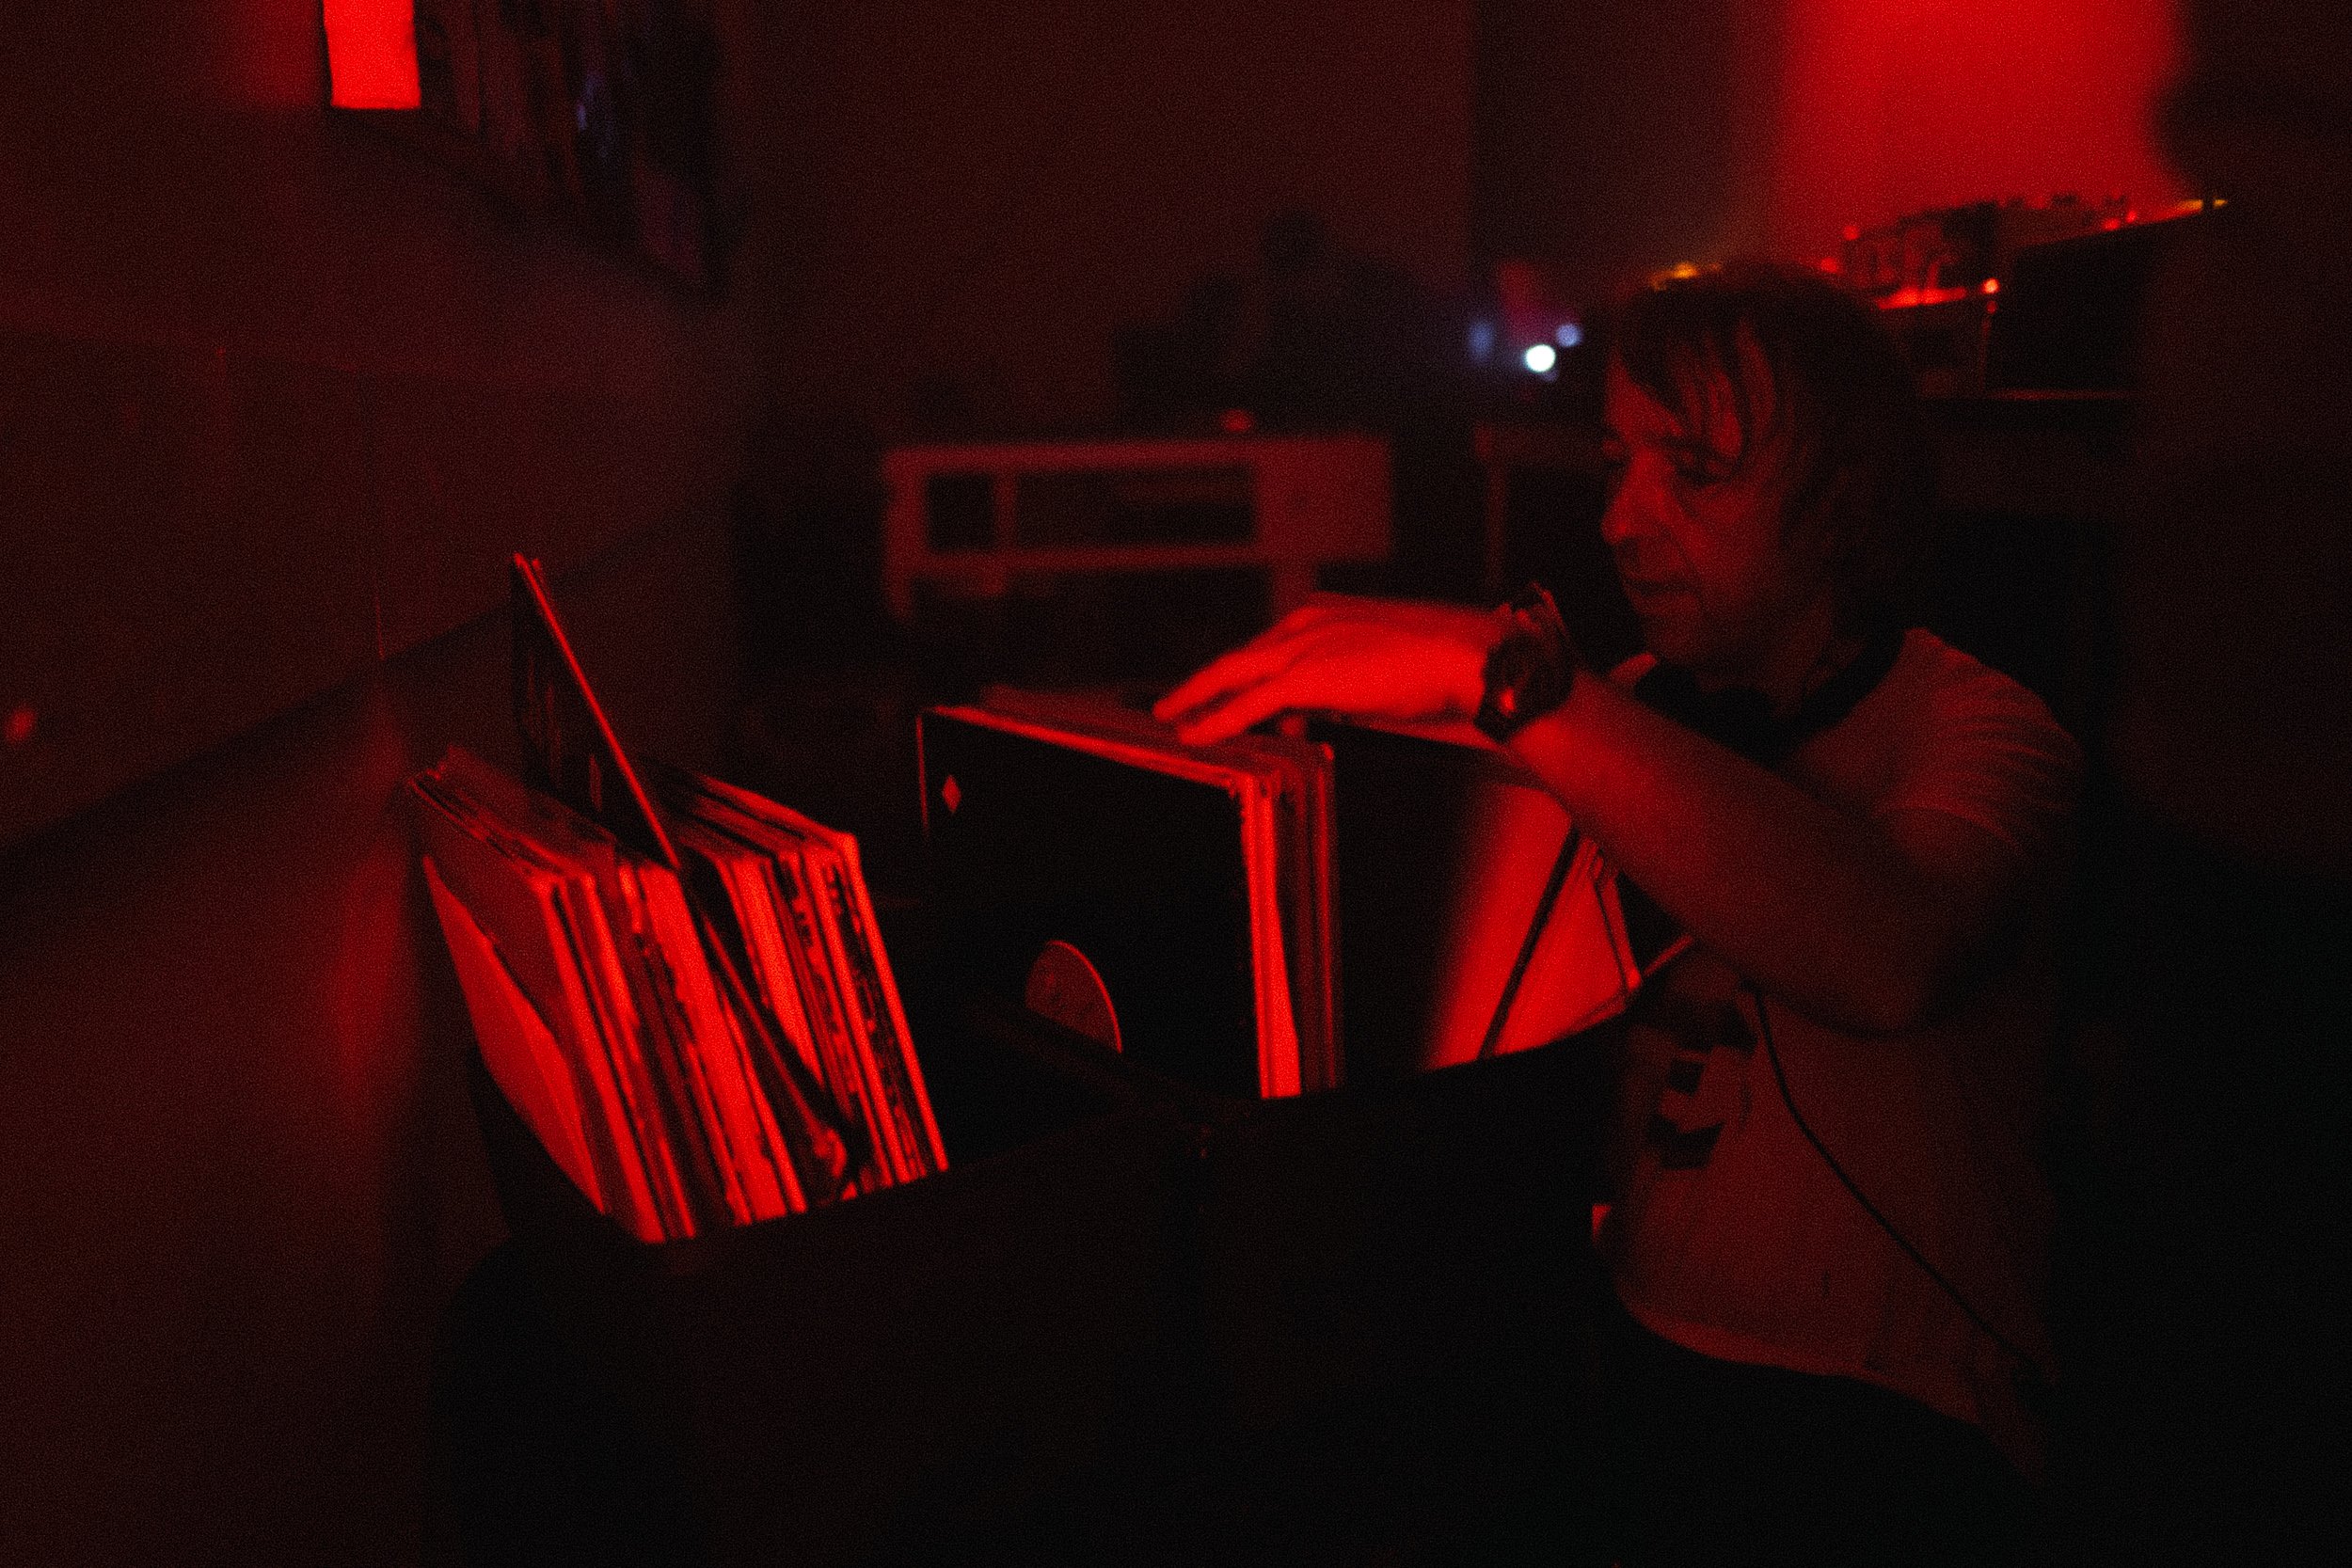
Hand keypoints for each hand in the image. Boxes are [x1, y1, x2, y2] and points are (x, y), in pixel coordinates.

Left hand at [1152, 595, 1498, 745]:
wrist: (1461, 657)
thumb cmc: (1436, 664)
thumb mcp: (1377, 668)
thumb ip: (1339, 686)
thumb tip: (1316, 712)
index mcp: (1323, 614)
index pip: (1270, 649)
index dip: (1247, 678)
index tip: (1230, 697)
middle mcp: (1304, 622)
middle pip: (1240, 657)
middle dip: (1205, 682)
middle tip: (1176, 702)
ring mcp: (1301, 647)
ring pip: (1231, 675)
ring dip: (1197, 699)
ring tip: (1172, 719)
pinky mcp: (1304, 677)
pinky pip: (1246, 703)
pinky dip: (1217, 721)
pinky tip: (1196, 736)